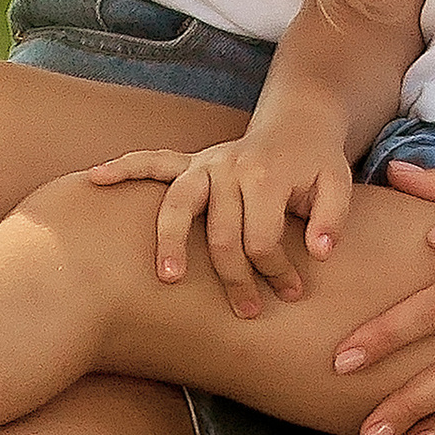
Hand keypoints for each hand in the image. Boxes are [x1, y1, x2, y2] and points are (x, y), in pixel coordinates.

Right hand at [86, 123, 355, 316]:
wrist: (296, 122)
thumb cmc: (317, 161)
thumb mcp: (338, 182)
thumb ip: (332, 219)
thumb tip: (318, 253)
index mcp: (264, 174)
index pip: (260, 236)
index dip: (275, 270)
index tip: (290, 292)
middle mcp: (228, 166)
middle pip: (220, 232)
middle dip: (234, 277)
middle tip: (246, 312)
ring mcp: (205, 163)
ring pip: (177, 203)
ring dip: (171, 241)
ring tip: (169, 278)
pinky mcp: (190, 162)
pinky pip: (152, 162)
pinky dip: (124, 168)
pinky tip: (96, 179)